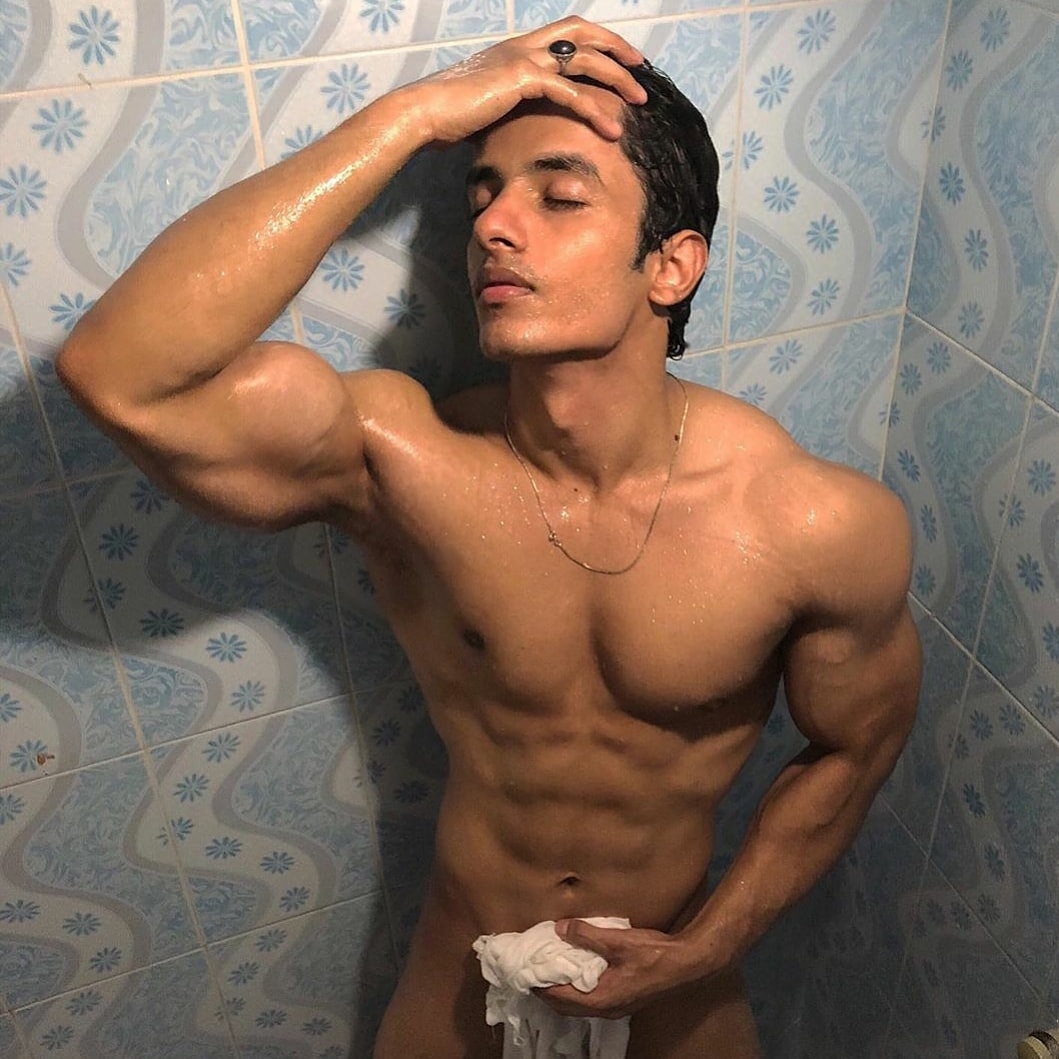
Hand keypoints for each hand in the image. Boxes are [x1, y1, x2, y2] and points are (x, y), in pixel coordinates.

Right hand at [402, 17, 647, 145]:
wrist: (423, 112)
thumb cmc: (447, 116)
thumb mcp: (485, 106)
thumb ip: (508, 106)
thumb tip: (517, 125)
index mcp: (516, 49)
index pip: (567, 34)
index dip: (597, 43)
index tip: (620, 61)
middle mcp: (523, 46)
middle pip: (583, 34)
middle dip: (617, 48)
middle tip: (642, 69)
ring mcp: (523, 58)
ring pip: (585, 59)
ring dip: (618, 78)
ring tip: (640, 99)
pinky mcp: (522, 79)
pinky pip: (570, 91)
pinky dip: (594, 109)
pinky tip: (612, 128)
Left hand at [533, 918, 697, 1018]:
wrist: (686, 964)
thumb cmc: (652, 954)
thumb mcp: (616, 940)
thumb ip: (586, 935)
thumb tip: (559, 928)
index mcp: (599, 999)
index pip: (558, 997)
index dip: (539, 985)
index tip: (523, 972)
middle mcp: (604, 1009)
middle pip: (565, 1006)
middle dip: (546, 991)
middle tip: (531, 970)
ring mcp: (615, 1008)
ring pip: (578, 1005)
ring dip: (562, 991)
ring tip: (549, 970)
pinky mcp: (623, 1000)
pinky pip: (591, 999)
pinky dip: (577, 989)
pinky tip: (577, 971)